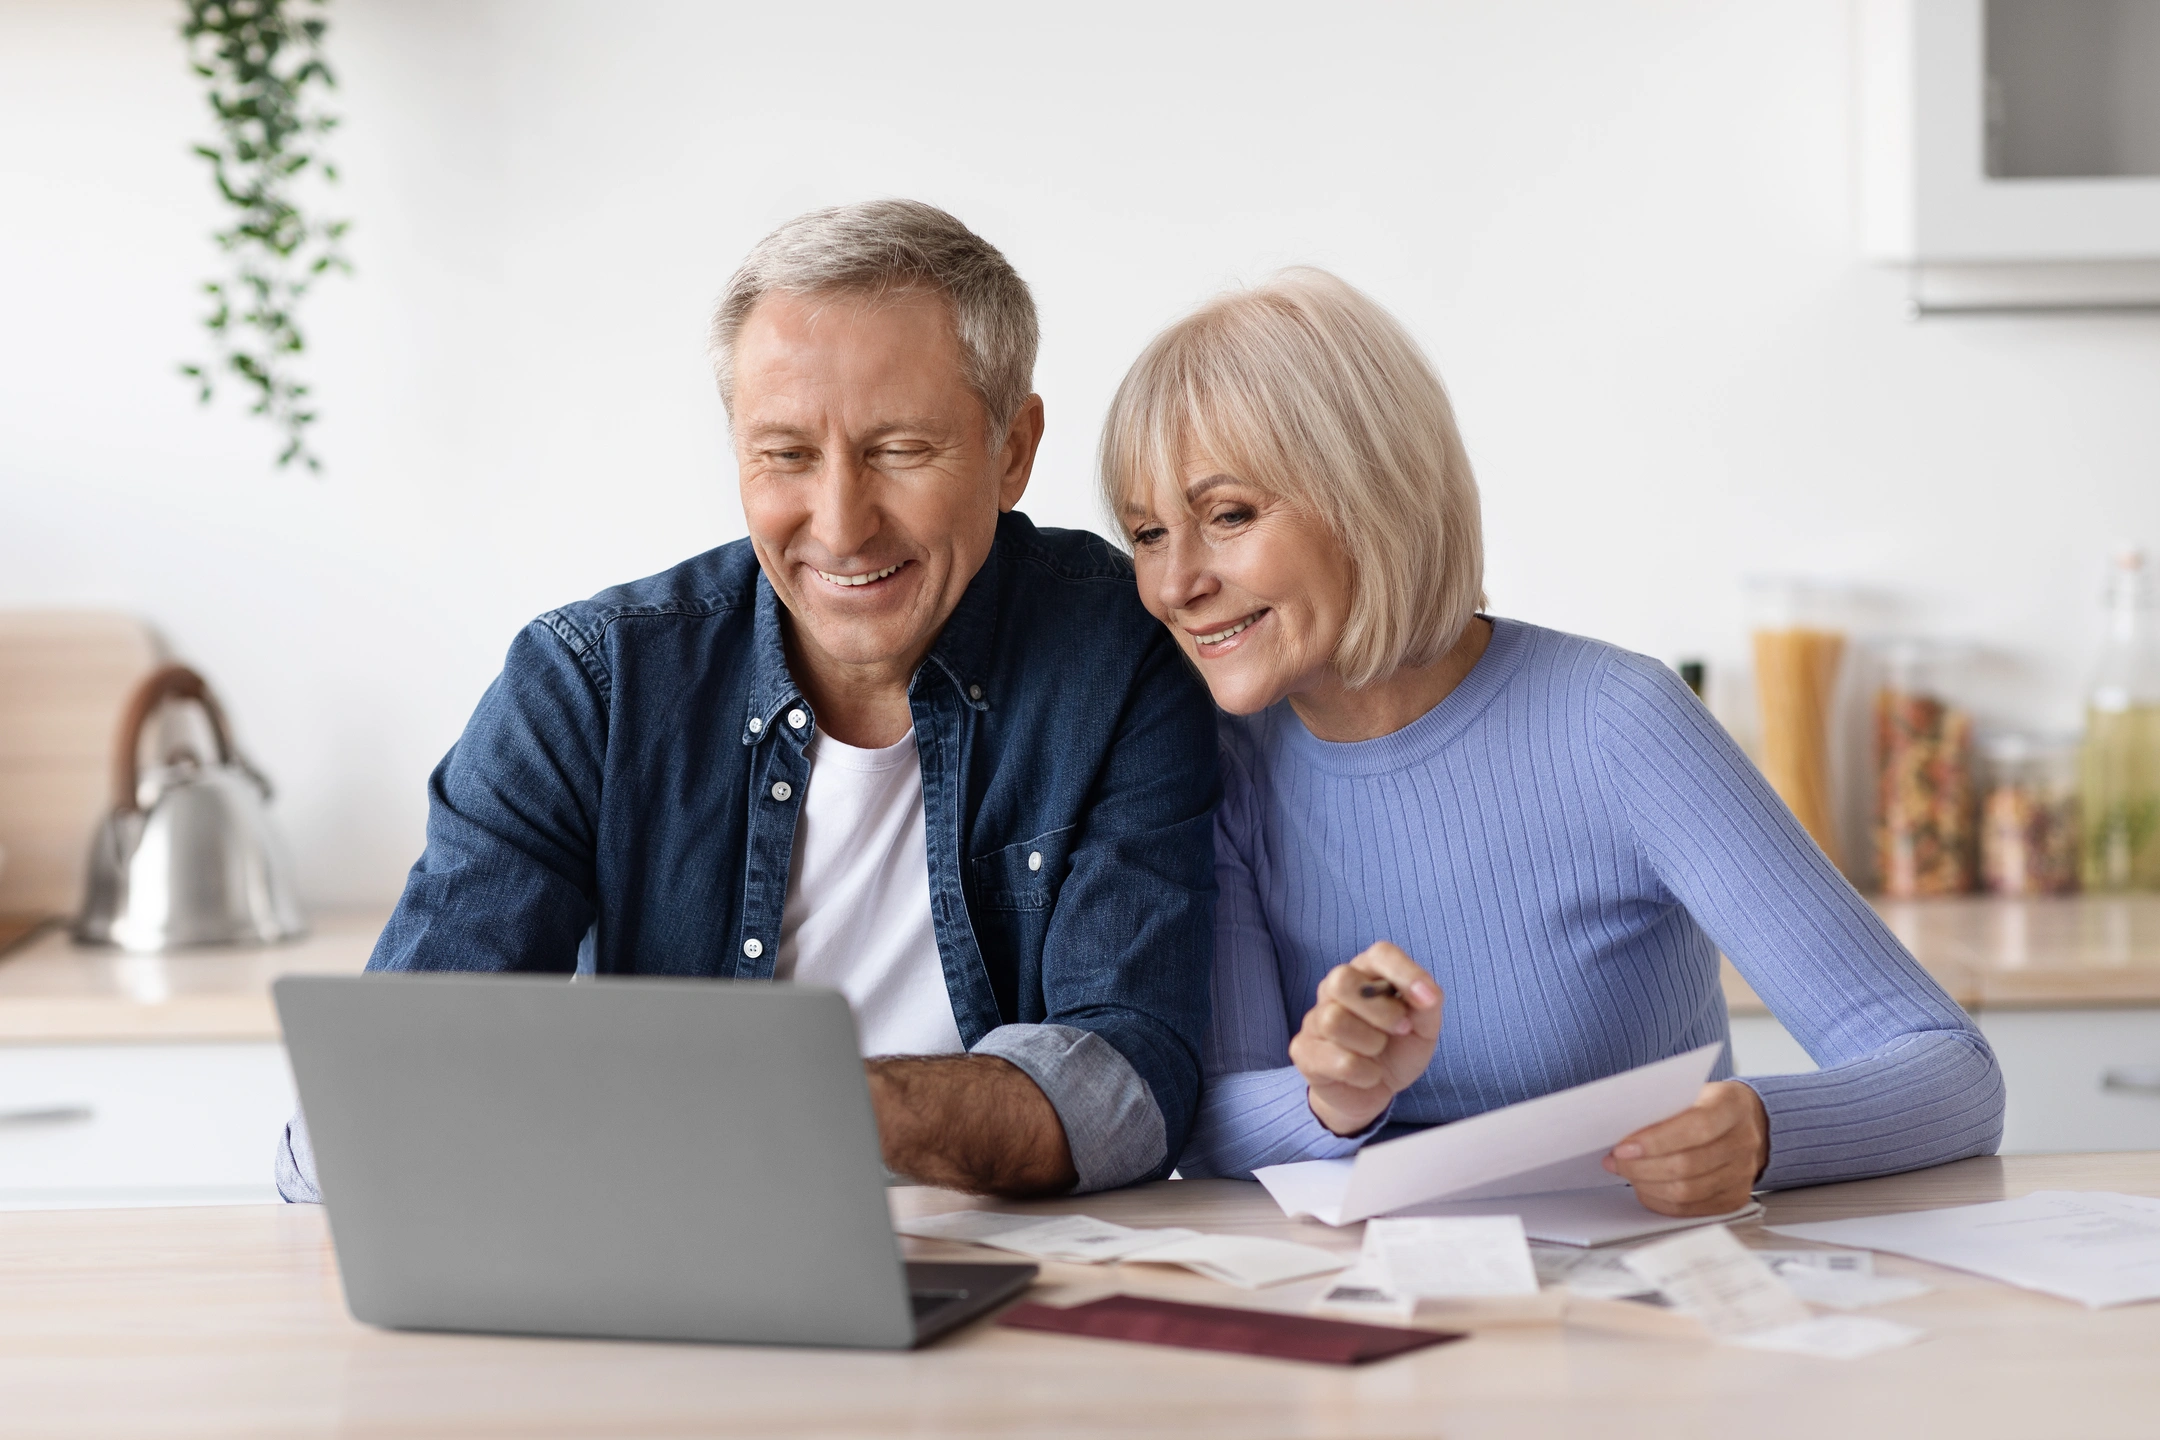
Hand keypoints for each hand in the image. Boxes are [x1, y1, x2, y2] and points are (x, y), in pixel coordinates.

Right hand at [1288, 942, 1442, 1136]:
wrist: (1373, 1092)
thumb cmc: (1396, 1050)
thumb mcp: (1423, 1029)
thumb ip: (1428, 1006)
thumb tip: (1428, 994)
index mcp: (1366, 973)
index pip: (1380, 954)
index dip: (1404, 972)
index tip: (1428, 999)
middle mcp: (1334, 989)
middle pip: (1341, 980)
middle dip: (1380, 1011)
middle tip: (1401, 1029)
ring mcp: (1314, 1019)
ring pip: (1333, 1020)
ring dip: (1371, 1043)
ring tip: (1378, 1051)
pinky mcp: (1303, 1051)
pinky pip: (1336, 1060)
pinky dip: (1364, 1073)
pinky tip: (1367, 1075)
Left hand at [1603, 1080, 1769, 1216]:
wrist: (1747, 1120)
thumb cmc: (1707, 1103)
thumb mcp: (1688, 1090)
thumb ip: (1662, 1108)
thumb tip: (1619, 1131)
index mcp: (1732, 1106)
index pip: (1696, 1127)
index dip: (1656, 1140)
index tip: (1623, 1147)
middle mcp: (1743, 1141)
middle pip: (1688, 1165)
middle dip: (1642, 1166)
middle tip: (1615, 1161)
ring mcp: (1743, 1173)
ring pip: (1687, 1191)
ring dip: (1647, 1184)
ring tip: (1625, 1172)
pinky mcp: (1735, 1198)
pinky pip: (1691, 1209)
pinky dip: (1660, 1201)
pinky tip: (1644, 1187)